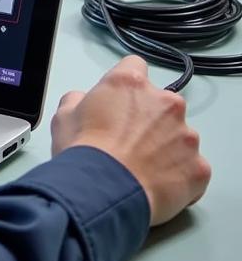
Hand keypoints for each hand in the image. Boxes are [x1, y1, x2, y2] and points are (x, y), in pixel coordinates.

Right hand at [51, 55, 210, 225]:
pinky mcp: (199, 167)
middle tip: (127, 141)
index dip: (125, 86)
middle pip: (162, 102)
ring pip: (180, 135)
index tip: (119, 102)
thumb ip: (79, 99)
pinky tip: (155, 184)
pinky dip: (178, 174)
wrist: (102, 194)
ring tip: (140, 168)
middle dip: (149, 118)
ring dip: (165, 146)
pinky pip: (192, 167)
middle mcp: (164, 103)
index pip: (134, 67)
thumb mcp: (62, 116)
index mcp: (130, 84)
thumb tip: (84, 102)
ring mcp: (187, 135)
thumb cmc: (83, 153)